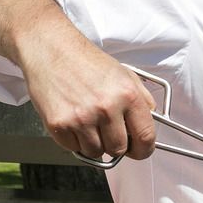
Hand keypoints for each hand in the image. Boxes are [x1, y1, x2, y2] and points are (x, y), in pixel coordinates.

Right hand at [21, 31, 158, 161]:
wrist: (51, 49)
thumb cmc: (87, 61)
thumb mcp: (124, 73)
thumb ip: (142, 98)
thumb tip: (151, 120)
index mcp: (127, 95)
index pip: (145, 137)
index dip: (144, 150)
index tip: (139, 151)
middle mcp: (106, 108)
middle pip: (118, 149)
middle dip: (116, 146)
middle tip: (108, 133)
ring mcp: (81, 118)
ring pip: (95, 152)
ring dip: (94, 143)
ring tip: (88, 123)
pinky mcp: (58, 124)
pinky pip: (73, 148)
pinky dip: (74, 140)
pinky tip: (73, 121)